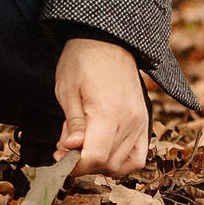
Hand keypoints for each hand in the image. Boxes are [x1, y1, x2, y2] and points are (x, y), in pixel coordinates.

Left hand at [54, 36, 151, 176]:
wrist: (107, 40)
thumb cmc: (82, 61)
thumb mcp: (67, 91)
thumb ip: (72, 125)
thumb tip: (70, 151)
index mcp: (108, 112)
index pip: (95, 157)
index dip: (75, 165)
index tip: (59, 158)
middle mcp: (129, 121)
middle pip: (108, 164)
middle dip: (83, 163)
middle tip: (66, 145)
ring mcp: (140, 122)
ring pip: (123, 165)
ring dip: (100, 163)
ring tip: (85, 142)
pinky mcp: (144, 121)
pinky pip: (138, 156)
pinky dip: (121, 161)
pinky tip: (104, 149)